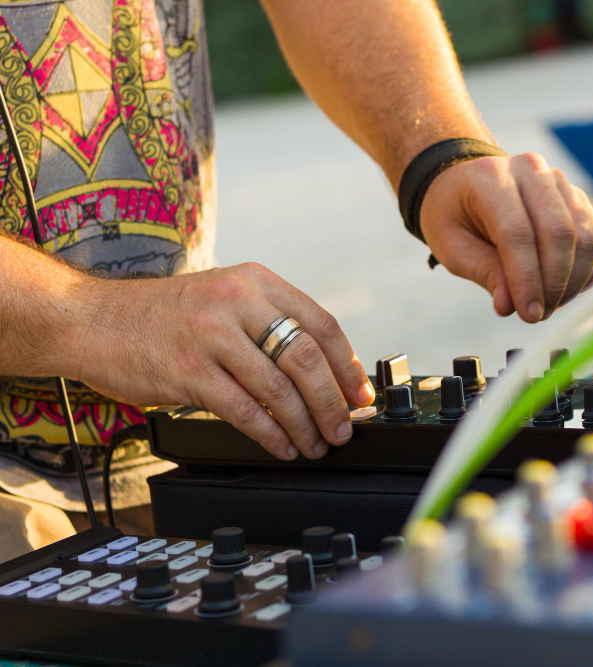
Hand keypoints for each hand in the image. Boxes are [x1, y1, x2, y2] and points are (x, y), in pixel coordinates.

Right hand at [70, 263, 373, 460]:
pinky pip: (244, 410)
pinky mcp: (188, 371)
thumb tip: (323, 371)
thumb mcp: (223, 297)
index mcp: (255, 281)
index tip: (361, 395)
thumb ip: (268, 322)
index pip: (321, 323)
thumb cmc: (163, 316)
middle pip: (306, 357)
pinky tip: (282, 446)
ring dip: (305, 424)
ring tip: (316, 443)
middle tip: (343, 428)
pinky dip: (271, 434)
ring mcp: (212, 335)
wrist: (91, 319)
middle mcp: (237, 301)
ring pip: (279, 387)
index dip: (348, 365)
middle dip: (332, 401)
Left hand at [419, 153, 592, 322]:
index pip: (518, 233)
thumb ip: (483, 272)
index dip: (527, 280)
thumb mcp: (452, 246)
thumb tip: (511, 306)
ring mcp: (561, 183)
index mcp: (492, 178)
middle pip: (560, 233)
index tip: (528, 315)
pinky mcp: (580, 200)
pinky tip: (566, 290)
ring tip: (549, 304)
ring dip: (573, 282)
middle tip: (538, 315)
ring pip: (586, 238)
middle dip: (554, 285)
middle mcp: (532, 171)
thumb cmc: (456, 216)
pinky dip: (589, 274)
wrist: (468, 185)